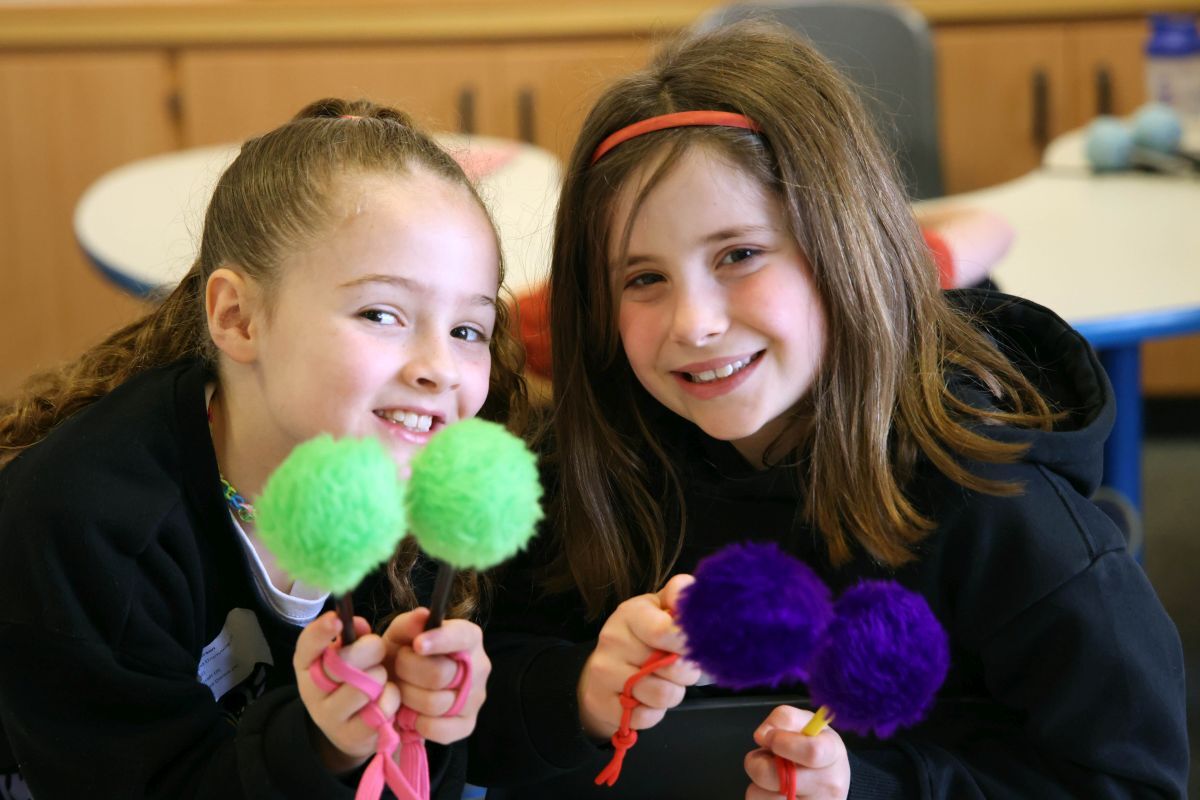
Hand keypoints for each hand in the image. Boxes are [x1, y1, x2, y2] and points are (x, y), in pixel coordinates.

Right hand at [294, 611, 399, 773]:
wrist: (357, 726)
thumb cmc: (358, 677)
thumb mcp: (356, 652)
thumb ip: (358, 634)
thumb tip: (360, 624)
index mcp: (309, 665)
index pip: (306, 646)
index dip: (320, 632)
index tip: (337, 618)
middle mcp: (312, 692)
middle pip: (340, 664)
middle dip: (368, 650)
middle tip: (377, 647)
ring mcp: (330, 717)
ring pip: (361, 689)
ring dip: (379, 677)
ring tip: (381, 676)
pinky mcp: (351, 736)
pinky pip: (379, 711)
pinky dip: (390, 699)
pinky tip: (389, 695)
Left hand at [383, 608, 490, 744]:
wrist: (400, 688)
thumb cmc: (404, 655)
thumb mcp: (400, 636)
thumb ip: (408, 624)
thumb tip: (422, 617)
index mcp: (468, 636)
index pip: (461, 637)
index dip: (440, 641)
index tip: (417, 645)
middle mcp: (480, 666)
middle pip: (440, 674)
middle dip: (408, 672)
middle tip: (398, 669)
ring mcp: (476, 697)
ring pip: (436, 703)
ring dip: (408, 698)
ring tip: (402, 690)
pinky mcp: (468, 724)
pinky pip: (440, 730)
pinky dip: (418, 723)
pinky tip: (411, 713)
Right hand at [578, 574, 702, 738]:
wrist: (603, 670)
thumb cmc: (641, 638)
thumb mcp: (659, 609)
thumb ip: (679, 597)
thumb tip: (690, 594)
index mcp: (630, 614)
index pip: (664, 631)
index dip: (688, 642)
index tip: (696, 646)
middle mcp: (613, 640)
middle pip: (672, 667)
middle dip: (687, 672)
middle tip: (682, 667)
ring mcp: (604, 672)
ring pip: (661, 695)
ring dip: (672, 693)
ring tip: (664, 682)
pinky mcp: (600, 702)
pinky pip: (644, 717)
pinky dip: (654, 713)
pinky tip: (647, 700)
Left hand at [744, 706, 849, 799]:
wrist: (828, 779)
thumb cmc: (813, 746)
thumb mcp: (805, 722)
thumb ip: (783, 718)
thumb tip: (762, 736)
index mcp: (832, 753)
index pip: (811, 752)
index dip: (782, 742)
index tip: (770, 738)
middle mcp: (827, 785)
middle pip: (777, 778)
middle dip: (758, 763)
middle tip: (766, 758)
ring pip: (762, 796)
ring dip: (757, 783)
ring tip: (772, 777)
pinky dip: (759, 797)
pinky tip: (773, 792)